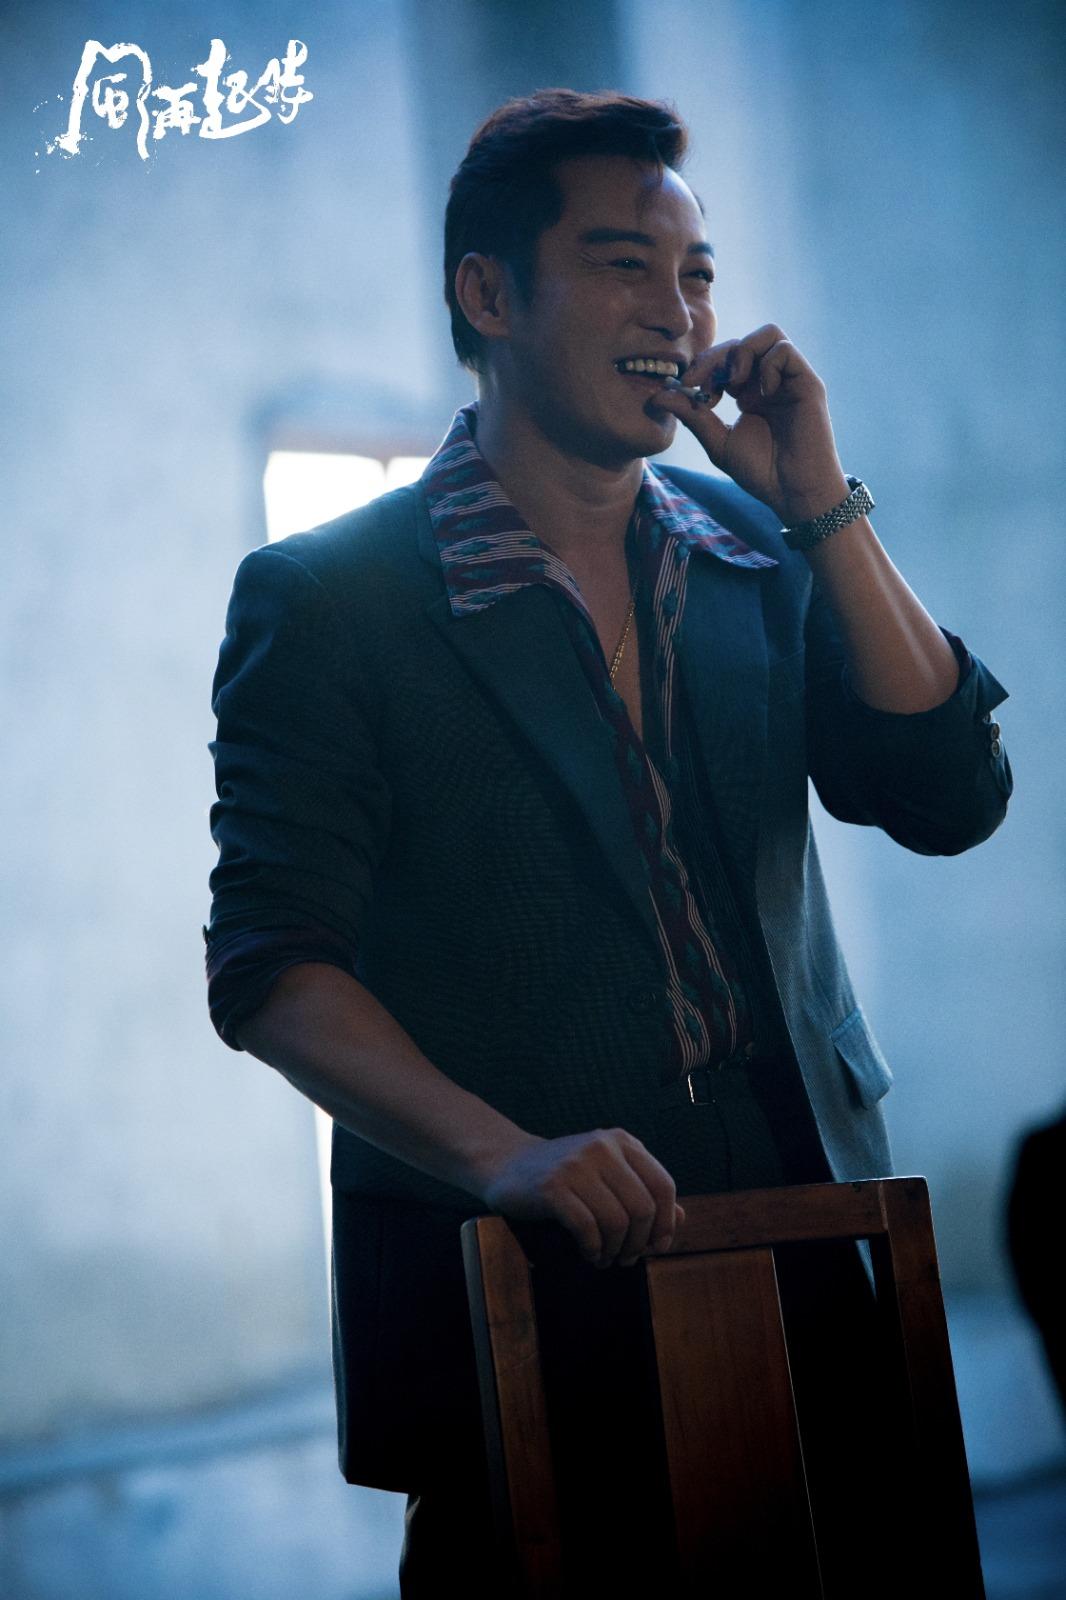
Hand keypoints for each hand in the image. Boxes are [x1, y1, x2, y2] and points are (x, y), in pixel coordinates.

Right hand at [479, 1128, 684, 1267]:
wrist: (507, 1163)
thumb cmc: (565, 1175)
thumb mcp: (608, 1175)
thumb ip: (644, 1192)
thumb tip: (682, 1219)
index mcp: (622, 1141)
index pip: (663, 1184)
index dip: (667, 1221)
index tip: (658, 1245)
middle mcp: (602, 1147)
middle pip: (642, 1207)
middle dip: (639, 1242)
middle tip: (626, 1258)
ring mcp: (576, 1165)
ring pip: (617, 1221)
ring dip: (615, 1250)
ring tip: (605, 1258)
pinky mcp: (552, 1187)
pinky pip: (587, 1228)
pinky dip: (593, 1249)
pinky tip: (589, 1253)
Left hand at [652, 324, 850, 525]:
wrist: (793, 492)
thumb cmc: (761, 471)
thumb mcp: (718, 443)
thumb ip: (693, 417)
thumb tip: (657, 396)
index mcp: (748, 391)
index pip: (724, 358)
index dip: (702, 366)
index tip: (686, 387)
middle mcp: (769, 380)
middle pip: (740, 342)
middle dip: (714, 358)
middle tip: (701, 386)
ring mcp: (789, 379)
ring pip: (768, 334)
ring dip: (743, 353)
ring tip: (733, 384)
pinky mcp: (807, 383)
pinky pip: (785, 350)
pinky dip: (767, 365)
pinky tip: (761, 395)